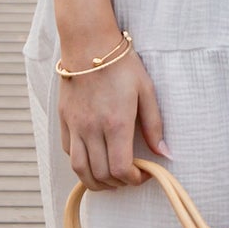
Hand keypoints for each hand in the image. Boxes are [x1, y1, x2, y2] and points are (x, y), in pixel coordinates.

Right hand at [59, 47, 170, 190]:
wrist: (89, 44)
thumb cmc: (121, 65)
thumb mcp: (146, 91)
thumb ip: (154, 125)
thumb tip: (164, 153)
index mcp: (116, 123)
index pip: (121, 169)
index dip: (134, 180)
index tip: (144, 174)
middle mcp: (92, 129)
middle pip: (102, 174)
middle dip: (119, 183)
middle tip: (130, 176)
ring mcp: (75, 126)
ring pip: (80, 169)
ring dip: (96, 182)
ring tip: (110, 180)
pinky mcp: (64, 120)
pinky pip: (69, 152)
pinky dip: (81, 164)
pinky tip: (93, 160)